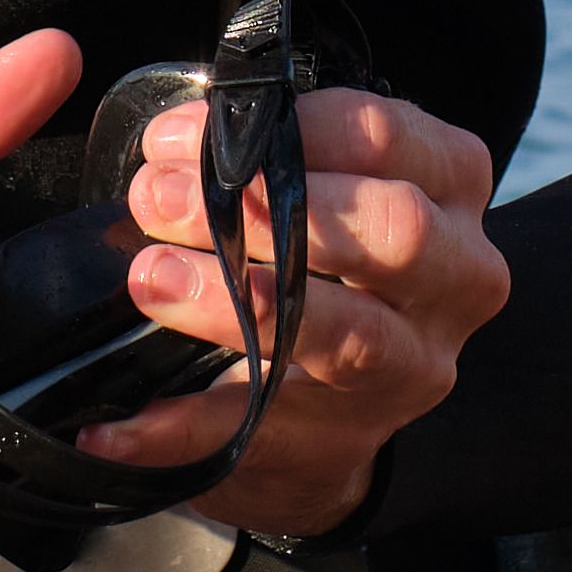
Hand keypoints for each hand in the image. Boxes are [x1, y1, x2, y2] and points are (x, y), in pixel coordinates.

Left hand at [77, 85, 507, 540]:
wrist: (329, 399)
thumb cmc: (317, 258)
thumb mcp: (322, 186)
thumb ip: (271, 155)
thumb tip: (177, 143)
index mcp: (450, 187)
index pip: (386, 137)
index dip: (282, 128)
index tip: (185, 136)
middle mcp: (458, 279)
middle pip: (394, 231)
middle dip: (266, 208)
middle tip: (157, 197)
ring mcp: (411, 370)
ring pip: (349, 338)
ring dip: (236, 306)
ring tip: (151, 279)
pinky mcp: (345, 443)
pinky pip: (257, 437)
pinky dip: (178, 430)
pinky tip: (113, 424)